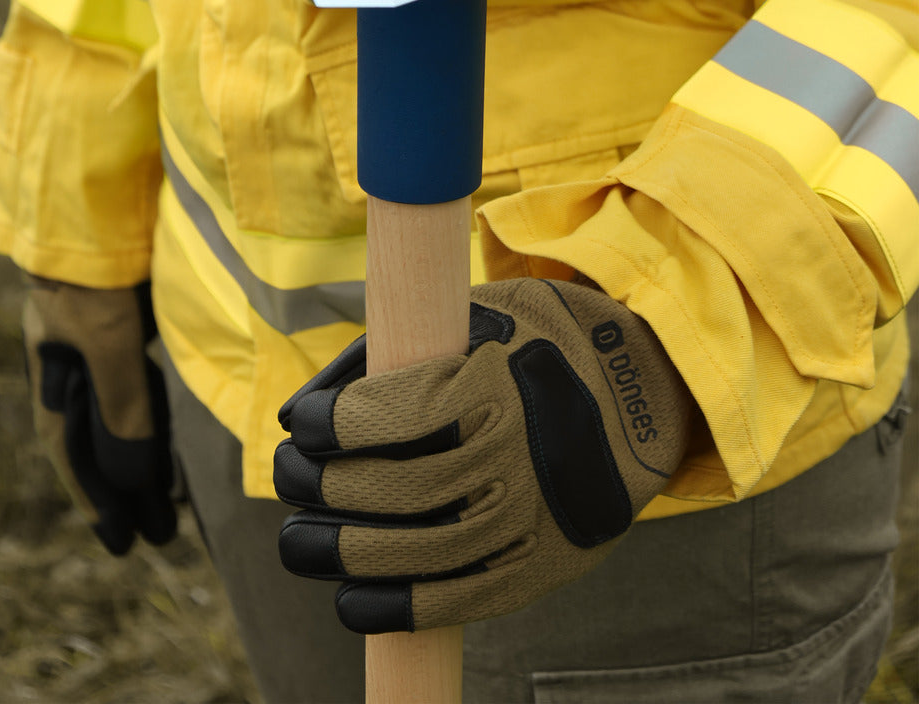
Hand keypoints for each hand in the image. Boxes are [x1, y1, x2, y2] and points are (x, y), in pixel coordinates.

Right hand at [23, 276, 175, 554]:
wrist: (97, 202)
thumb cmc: (95, 272)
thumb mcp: (108, 342)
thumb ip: (122, 405)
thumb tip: (137, 476)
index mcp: (55, 372)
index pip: (73, 450)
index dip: (96, 496)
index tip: (120, 540)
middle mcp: (75, 363)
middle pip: (98, 439)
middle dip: (122, 489)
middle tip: (150, 536)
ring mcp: (102, 342)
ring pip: (120, 412)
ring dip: (140, 455)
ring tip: (164, 498)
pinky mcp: (129, 322)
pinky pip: (139, 381)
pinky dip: (151, 413)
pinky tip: (166, 431)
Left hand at [274, 278, 691, 632]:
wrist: (634, 395)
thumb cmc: (532, 346)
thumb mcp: (472, 316)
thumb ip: (388, 356)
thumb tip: (297, 417)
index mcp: (489, 384)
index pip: (380, 418)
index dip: (323, 426)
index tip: (302, 426)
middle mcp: (508, 454)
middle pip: (386, 488)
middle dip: (314, 486)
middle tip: (289, 476)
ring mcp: (526, 515)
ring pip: (412, 551)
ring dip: (337, 552)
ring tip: (298, 541)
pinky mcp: (539, 564)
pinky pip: (457, 601)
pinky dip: (393, 607)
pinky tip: (349, 599)